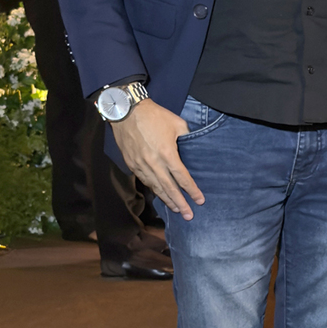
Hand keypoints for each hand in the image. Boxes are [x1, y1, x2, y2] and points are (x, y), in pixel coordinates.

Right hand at [113, 98, 204, 220]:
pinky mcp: (132, 164)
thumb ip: (187, 138)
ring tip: (177, 210)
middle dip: (181, 203)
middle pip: (170, 188)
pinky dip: (154, 190)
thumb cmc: (154, 116)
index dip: (192, 190)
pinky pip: (145, 181)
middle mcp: (154, 163)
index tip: (200, 200)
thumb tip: (192, 149)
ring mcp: (141, 165)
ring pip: (156, 188)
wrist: (126, 111)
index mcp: (167, 154)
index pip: (182, 178)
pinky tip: (161, 195)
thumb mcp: (177, 124)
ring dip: (167, 200)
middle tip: (189, 216)